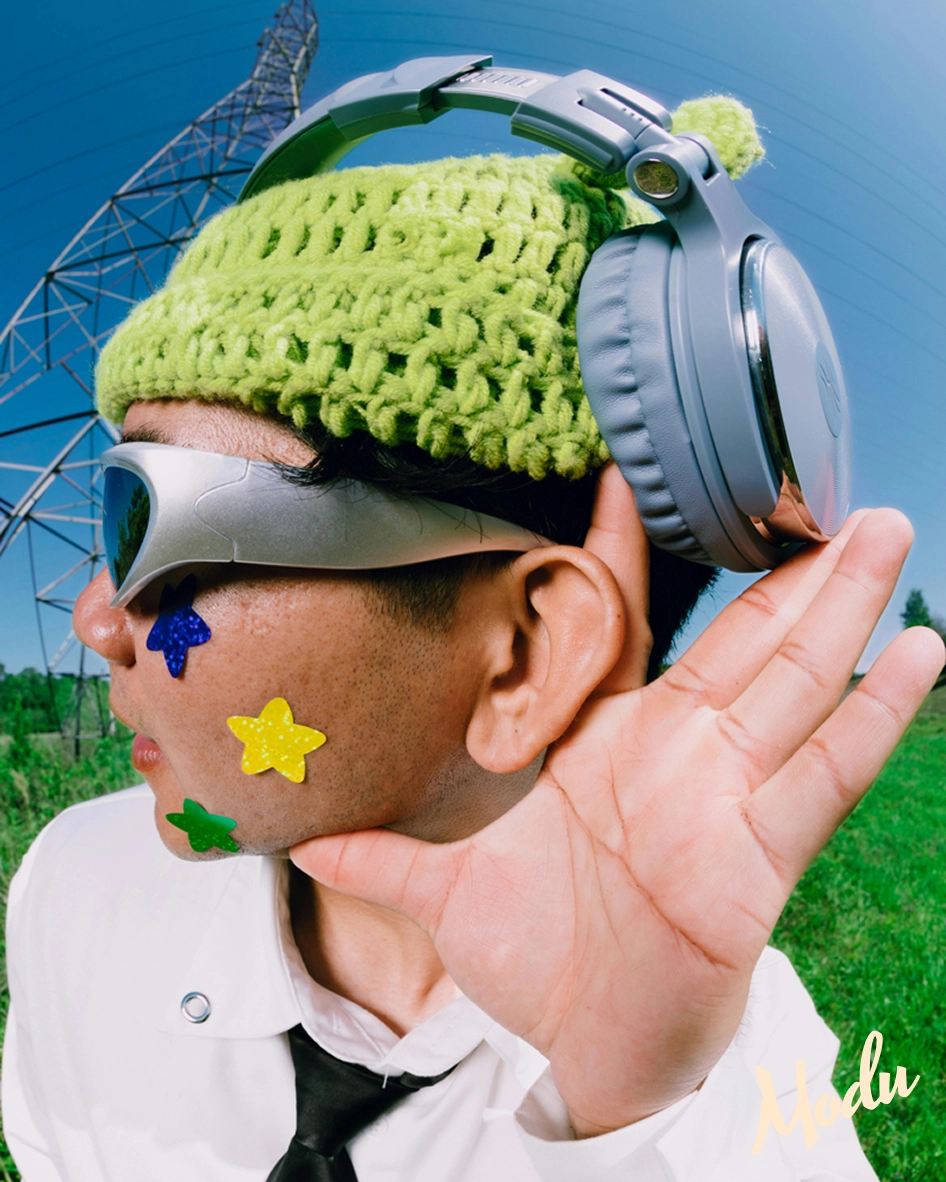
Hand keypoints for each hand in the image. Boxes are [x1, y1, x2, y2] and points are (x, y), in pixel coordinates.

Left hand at [291, 468, 944, 1136]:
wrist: (585, 1049)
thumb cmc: (537, 961)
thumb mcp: (449, 893)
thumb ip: (383, 856)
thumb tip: (303, 839)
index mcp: (604, 742)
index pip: (623, 623)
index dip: (622, 548)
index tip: (622, 471)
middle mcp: (675, 754)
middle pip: (740, 637)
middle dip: (786, 565)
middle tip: (826, 487)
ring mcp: (724, 797)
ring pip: (792, 682)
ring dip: (840, 609)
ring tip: (882, 534)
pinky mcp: (758, 855)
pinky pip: (821, 775)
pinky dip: (869, 717)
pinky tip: (915, 656)